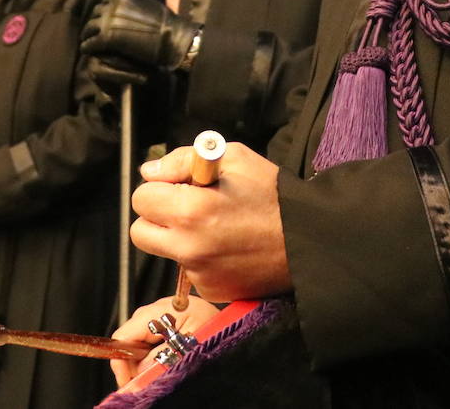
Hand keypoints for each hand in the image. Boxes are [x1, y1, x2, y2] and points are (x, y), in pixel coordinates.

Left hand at [79, 0, 199, 82]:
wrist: (172, 39)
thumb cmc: (167, 24)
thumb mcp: (149, 6)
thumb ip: (134, 5)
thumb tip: (130, 5)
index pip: (105, 1)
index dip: (103, 11)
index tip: (103, 19)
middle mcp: (113, 6)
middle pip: (95, 14)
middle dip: (94, 23)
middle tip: (93, 32)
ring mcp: (108, 21)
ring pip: (89, 28)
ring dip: (88, 35)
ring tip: (87, 43)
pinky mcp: (106, 38)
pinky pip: (90, 43)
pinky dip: (87, 47)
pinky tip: (87, 51)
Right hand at [109, 296, 219, 387]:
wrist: (243, 330)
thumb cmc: (221, 335)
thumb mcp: (186, 352)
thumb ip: (158, 362)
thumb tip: (135, 378)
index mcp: (163, 310)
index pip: (125, 334)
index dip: (121, 361)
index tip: (127, 382)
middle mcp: (161, 308)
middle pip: (130, 337)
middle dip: (133, 363)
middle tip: (143, 383)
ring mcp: (165, 313)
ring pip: (140, 340)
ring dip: (144, 361)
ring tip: (157, 375)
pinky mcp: (171, 320)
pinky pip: (152, 339)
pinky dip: (153, 356)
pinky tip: (164, 365)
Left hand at [130, 142, 290, 302]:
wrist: (309, 240)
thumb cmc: (272, 194)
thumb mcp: (231, 158)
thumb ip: (182, 160)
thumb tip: (150, 172)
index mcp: (190, 209)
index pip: (141, 199)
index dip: (159, 189)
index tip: (179, 187)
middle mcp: (188, 247)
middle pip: (140, 232)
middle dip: (157, 217)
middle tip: (185, 208)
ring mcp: (199, 273)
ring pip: (165, 253)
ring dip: (177, 240)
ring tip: (214, 227)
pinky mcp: (211, 290)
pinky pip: (190, 271)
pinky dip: (201, 260)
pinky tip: (227, 247)